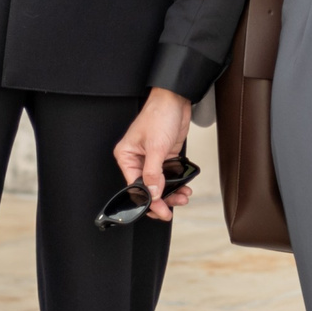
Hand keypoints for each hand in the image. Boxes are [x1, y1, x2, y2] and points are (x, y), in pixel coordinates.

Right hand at [112, 88, 195, 220]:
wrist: (176, 100)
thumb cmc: (159, 115)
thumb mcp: (156, 147)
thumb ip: (153, 173)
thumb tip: (153, 194)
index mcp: (127, 156)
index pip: (135, 186)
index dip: (148, 201)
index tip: (159, 211)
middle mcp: (137, 159)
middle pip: (147, 188)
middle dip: (160, 200)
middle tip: (171, 210)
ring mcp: (151, 159)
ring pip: (159, 184)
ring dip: (171, 193)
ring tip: (183, 197)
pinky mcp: (164, 157)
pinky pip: (168, 177)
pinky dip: (176, 184)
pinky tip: (184, 188)